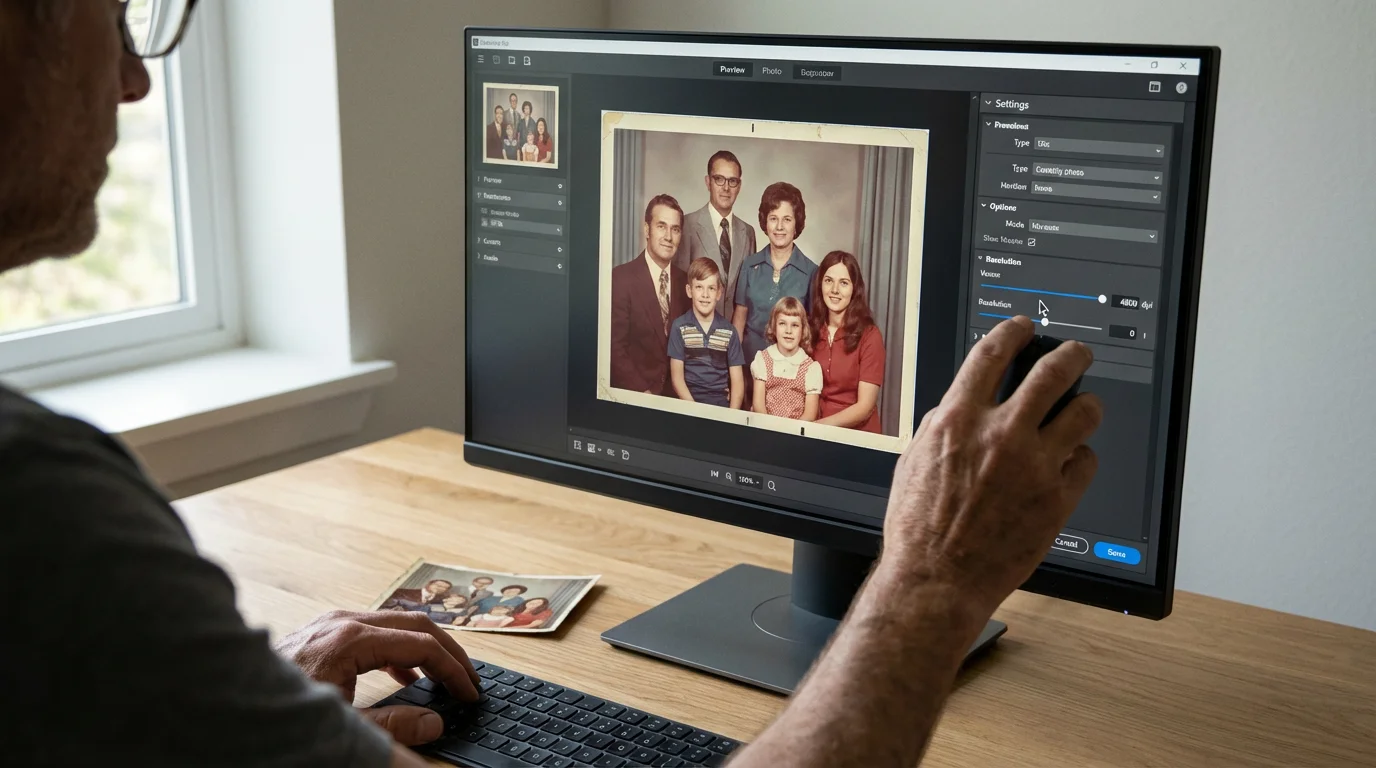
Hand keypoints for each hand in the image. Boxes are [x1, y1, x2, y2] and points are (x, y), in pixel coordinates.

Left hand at [275, 610, 481, 745]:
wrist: (223, 697)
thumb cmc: (276, 713)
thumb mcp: (341, 724)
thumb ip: (392, 724)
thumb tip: (434, 723)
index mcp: (351, 639)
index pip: (422, 644)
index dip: (452, 669)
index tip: (469, 691)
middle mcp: (343, 621)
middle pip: (416, 623)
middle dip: (449, 651)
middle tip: (469, 678)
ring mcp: (331, 621)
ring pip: (397, 622)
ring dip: (426, 647)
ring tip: (445, 674)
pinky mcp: (323, 631)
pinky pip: (375, 629)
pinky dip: (400, 647)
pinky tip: (406, 673)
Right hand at [881, 316, 1101, 614]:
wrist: (936, 578)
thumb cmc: (918, 527)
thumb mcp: (914, 461)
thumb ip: (943, 427)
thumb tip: (961, 405)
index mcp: (958, 420)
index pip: (993, 354)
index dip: (1013, 333)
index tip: (1022, 329)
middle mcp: (1001, 435)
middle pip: (1053, 372)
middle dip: (1071, 355)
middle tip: (1076, 354)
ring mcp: (1035, 466)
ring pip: (1084, 412)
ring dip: (1085, 405)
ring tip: (1082, 409)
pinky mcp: (1057, 499)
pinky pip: (1087, 461)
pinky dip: (1079, 458)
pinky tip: (1068, 464)